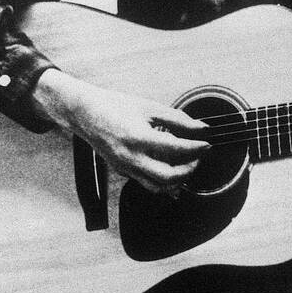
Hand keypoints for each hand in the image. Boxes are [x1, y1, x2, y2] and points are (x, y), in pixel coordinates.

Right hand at [32, 69, 208, 195]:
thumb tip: (200, 128)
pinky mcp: (122, 171)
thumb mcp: (149, 107)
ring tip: (188, 165)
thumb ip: (177, 119)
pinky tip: (172, 171)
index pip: (176, 149)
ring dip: (178, 180)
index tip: (207, 144)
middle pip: (169, 176)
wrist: (84, 112)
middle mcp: (131, 157)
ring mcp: (125, 167)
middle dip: (190, 169)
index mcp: (138, 137)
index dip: (196, 148)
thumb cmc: (114, 105)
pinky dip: (163, 181)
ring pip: (158, 186)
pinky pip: (147, 183)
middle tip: (199, 157)